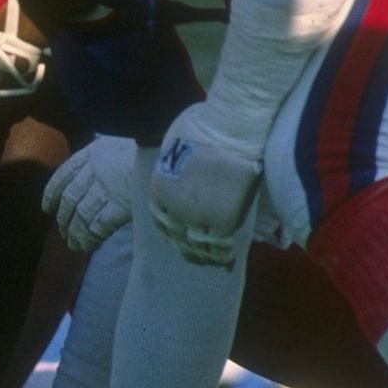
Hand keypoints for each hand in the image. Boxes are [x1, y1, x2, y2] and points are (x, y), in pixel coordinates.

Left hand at [41, 137, 138, 252]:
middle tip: (63, 232)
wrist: (169, 146)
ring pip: (82, 214)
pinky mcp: (121, 204)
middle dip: (64, 218)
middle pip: (70, 198)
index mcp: (91, 153)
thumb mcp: (121, 142)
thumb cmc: (149, 145)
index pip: (63, 174)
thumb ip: (106, 157)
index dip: (52, 193)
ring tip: (74, 245)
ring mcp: (107, 188)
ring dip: (75, 232)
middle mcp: (94, 170)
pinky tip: (89, 245)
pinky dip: (91, 237)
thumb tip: (95, 177)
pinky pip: (99, 225)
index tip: (46, 208)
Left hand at [147, 104, 260, 269]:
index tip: (179, 237)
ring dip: (205, 256)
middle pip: (179, 238)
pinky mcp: (222, 221)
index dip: (171, 232)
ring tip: (214, 261)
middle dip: (187, 249)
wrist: (228, 129)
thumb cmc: (200, 126)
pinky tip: (227, 260)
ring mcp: (197, 217)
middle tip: (197, 255)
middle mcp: (174, 208)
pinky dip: (223, 256)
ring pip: (199, 246)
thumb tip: (175, 165)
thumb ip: (171, 165)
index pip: (161, 220)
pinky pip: (221, 246)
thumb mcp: (171, 146)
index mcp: (159, 190)